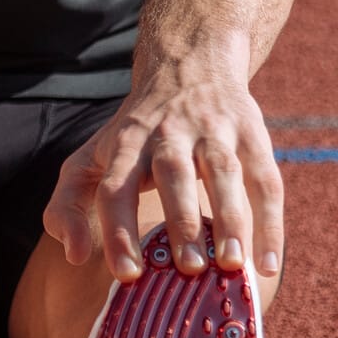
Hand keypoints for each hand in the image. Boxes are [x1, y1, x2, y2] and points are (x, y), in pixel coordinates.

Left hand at [43, 45, 282, 281]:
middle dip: (182, 221)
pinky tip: (268, 263)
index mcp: (126, 144)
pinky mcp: (251, 132)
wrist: (191, 63)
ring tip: (232, 264)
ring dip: (230, 218)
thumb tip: (75, 257)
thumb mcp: (90, 157)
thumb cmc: (135, 132)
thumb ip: (66, 206)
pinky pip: (265, 179)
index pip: (115, 187)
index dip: (118, 230)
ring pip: (224, 172)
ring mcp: (214, 130)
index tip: (128, 274)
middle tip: (190, 268)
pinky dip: (270, 222)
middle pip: (173, 174)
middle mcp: (169, 134)